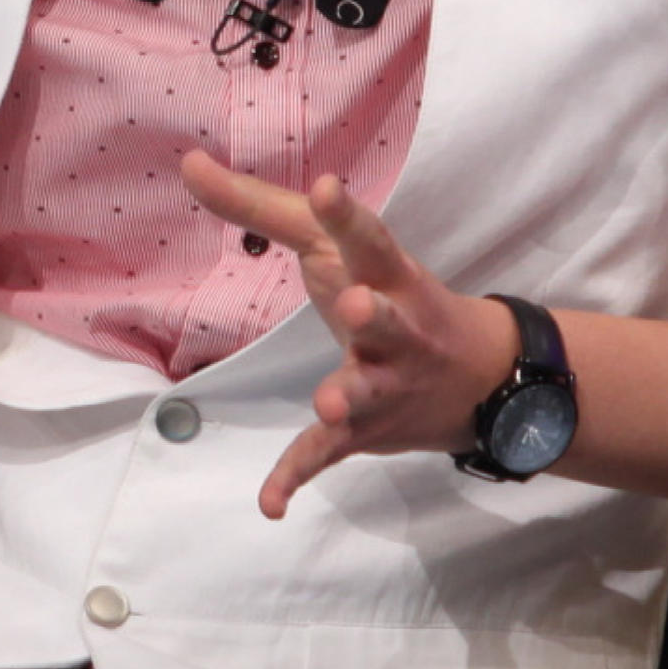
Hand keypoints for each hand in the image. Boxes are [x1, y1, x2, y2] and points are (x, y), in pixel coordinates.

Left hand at [180, 152, 518, 516]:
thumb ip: (258, 207)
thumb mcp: (332, 246)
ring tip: (330, 403)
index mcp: (387, 274)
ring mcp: (384, 383)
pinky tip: (269, 505)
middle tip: (358, 307)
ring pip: (367, 391)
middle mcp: (397, 330)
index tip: (327, 189)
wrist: (479, 377)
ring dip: (349, 397)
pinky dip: (296, 478)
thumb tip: (188, 163)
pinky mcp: (363, 431)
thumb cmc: (387, 292)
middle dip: (374, 316)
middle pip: (387, 321)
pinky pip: (327, 455)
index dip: (348, 218)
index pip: (369, 240)